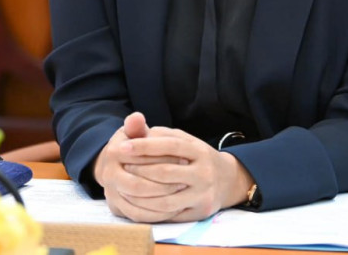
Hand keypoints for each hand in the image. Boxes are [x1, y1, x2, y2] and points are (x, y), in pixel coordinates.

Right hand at [93, 113, 188, 221]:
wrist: (114, 164)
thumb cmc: (132, 144)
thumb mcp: (134, 132)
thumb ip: (136, 126)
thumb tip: (137, 117)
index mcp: (114, 153)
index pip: (141, 160)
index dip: (164, 161)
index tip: (184, 160)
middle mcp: (108, 175)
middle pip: (138, 187)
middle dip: (163, 186)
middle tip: (185, 182)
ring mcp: (111, 194)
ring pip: (138, 205)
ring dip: (161, 203)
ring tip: (182, 195)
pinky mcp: (117, 209)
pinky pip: (138, 216)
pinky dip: (155, 215)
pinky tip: (173, 208)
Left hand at [96, 118, 253, 222]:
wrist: (227, 179)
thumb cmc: (197, 157)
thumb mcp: (186, 140)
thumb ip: (162, 135)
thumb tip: (137, 132)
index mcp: (200, 151)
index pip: (170, 146)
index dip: (144, 146)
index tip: (122, 146)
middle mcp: (204, 173)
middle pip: (166, 172)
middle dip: (139, 170)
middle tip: (121, 167)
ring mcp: (203, 194)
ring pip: (166, 199)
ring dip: (141, 195)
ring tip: (123, 188)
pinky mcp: (200, 212)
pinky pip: (171, 215)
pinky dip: (151, 211)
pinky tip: (136, 204)